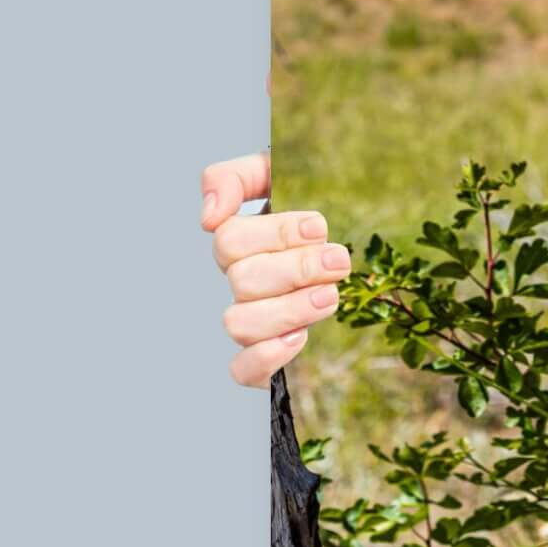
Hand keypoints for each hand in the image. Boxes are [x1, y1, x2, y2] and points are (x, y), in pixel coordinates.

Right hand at [201, 147, 349, 387]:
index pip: (230, 240)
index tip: (318, 228)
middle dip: (296, 269)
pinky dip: (266, 358)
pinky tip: (299, 337)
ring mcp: (248, 321)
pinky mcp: (262, 360)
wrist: (335, 256)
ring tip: (330, 295)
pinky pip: (241, 371)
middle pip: (242, 281)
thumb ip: (238, 178)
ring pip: (240, 324)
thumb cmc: (302, 213)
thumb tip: (208, 216)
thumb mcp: (275, 175)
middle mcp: (237, 284)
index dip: (275, 234)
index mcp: (238, 243)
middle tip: (338, 261)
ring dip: (289, 310)